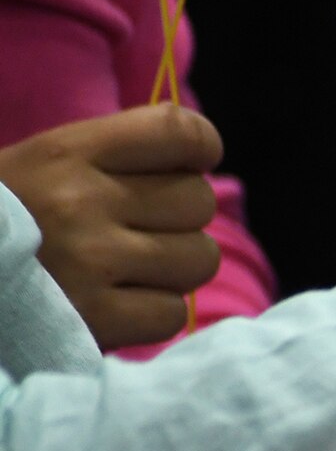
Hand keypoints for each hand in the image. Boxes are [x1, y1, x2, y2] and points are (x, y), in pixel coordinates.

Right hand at [0, 104, 220, 347]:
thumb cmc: (6, 220)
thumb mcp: (41, 165)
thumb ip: (112, 156)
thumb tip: (196, 151)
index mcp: (67, 152)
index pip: (180, 132)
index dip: (200, 148)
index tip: (187, 166)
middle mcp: (81, 200)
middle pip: (200, 201)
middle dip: (181, 219)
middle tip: (140, 232)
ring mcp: (90, 260)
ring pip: (199, 258)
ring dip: (174, 269)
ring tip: (129, 271)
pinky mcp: (95, 318)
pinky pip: (173, 313)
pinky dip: (153, 314)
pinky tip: (117, 306)